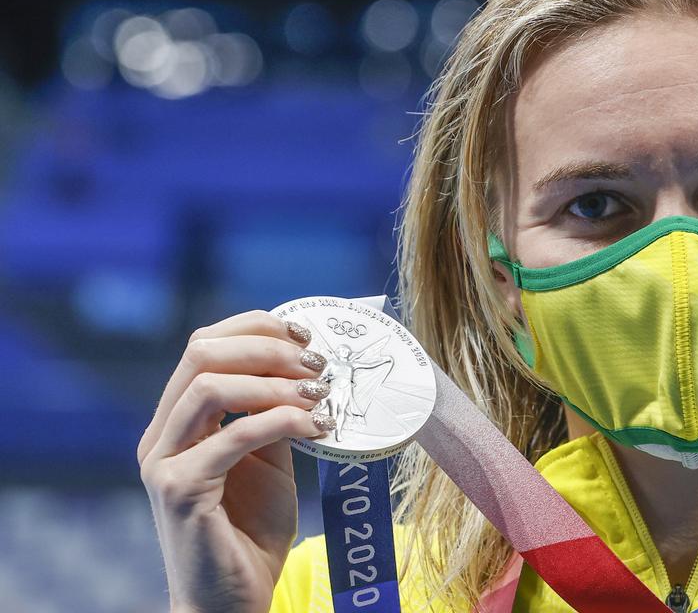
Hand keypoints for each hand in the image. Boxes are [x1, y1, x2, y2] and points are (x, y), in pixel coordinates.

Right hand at [138, 310, 333, 612]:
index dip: (255, 328)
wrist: (231, 602)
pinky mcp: (179, 491)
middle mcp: (161, 436)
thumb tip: (305, 369)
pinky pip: (231, 437)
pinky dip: (280, 421)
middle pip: (200, 353)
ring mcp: (164, 462)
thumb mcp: (269, 460)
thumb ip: (272, 416)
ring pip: (208, 387)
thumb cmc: (250, 533)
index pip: (204, 346)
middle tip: (317, 363)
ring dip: (273, 382)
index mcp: (178, 422)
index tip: (305, 333)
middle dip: (267, 347)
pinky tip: (316, 426)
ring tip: (320, 393)